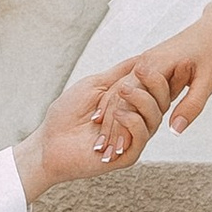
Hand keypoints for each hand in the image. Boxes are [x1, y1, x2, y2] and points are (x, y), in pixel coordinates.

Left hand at [16, 58, 170, 197]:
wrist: (49, 142)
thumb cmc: (67, 114)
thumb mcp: (95, 85)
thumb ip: (119, 73)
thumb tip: (142, 56)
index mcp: (131, 105)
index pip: (155, 88)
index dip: (154, 74)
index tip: (145, 61)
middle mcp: (137, 121)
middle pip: (162, 101)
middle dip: (154, 83)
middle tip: (142, 70)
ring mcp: (134, 139)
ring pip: (155, 117)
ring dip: (141, 100)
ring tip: (122, 90)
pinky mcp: (128, 155)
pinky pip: (142, 136)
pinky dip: (132, 121)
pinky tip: (117, 114)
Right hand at [94, 8, 211, 138]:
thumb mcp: (208, 81)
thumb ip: (191, 106)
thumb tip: (174, 131)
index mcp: (153, 66)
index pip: (127, 100)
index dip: (121, 127)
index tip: (116, 151)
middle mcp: (142, 64)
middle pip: (118, 99)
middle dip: (110, 127)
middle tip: (103, 154)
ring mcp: (142, 64)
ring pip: (118, 94)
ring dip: (110, 119)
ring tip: (102, 146)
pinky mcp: (146, 67)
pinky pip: (127, 89)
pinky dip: (117, 107)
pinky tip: (108, 125)